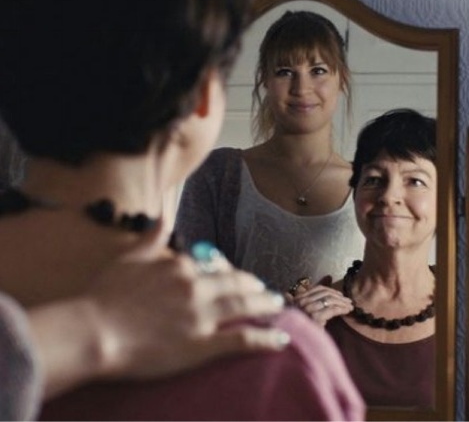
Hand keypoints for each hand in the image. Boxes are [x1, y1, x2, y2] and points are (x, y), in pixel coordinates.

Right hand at [86, 222, 288, 380]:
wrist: (92, 331)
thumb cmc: (104, 296)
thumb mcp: (128, 259)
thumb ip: (152, 238)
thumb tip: (164, 218)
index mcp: (180, 268)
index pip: (215, 268)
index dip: (232, 274)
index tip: (242, 279)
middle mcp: (196, 288)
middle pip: (236, 284)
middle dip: (255, 287)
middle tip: (267, 292)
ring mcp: (202, 316)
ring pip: (245, 306)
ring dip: (266, 305)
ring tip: (278, 306)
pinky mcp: (202, 345)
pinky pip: (242, 340)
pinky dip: (265, 340)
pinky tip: (280, 341)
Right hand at [289, 276, 352, 326]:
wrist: (302, 347)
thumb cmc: (305, 329)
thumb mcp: (309, 308)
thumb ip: (317, 294)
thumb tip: (328, 277)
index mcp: (297, 299)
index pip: (318, 288)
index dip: (331, 290)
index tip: (341, 295)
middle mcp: (300, 302)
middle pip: (325, 294)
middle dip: (339, 297)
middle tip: (349, 301)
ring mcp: (307, 309)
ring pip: (329, 300)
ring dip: (342, 302)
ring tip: (350, 306)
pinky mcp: (315, 317)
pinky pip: (332, 309)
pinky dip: (342, 308)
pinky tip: (348, 311)